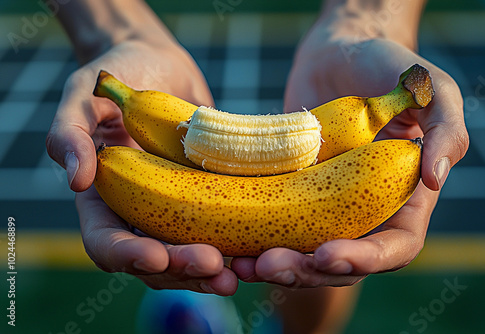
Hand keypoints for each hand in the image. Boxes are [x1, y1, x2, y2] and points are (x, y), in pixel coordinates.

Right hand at [46, 39, 237, 295]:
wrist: (163, 64)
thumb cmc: (119, 74)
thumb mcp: (85, 94)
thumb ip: (69, 132)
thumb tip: (75, 180)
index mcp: (102, 198)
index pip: (106, 242)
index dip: (129, 256)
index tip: (158, 256)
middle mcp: (138, 212)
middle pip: (154, 261)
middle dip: (181, 270)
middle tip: (214, 266)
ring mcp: (175, 208)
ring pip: (188, 256)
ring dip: (210, 272)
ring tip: (238, 274)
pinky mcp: (206, 197)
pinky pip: (219, 230)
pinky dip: (235, 246)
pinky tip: (256, 251)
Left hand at [231, 35, 468, 287]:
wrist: (336, 52)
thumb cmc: (387, 65)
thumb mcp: (430, 88)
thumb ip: (447, 129)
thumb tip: (435, 178)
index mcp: (403, 199)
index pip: (392, 248)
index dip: (363, 260)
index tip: (325, 253)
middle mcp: (363, 210)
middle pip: (341, 262)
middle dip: (306, 270)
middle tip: (269, 263)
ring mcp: (325, 204)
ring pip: (303, 252)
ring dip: (276, 265)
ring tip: (242, 264)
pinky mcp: (293, 193)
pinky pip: (275, 225)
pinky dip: (254, 240)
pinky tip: (230, 245)